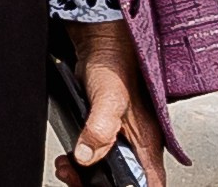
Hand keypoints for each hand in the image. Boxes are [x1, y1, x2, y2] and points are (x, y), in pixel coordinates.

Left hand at [55, 19, 166, 186]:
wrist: (98, 46)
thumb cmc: (114, 66)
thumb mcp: (108, 99)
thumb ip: (100, 129)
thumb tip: (86, 157)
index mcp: (147, 144)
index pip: (149, 184)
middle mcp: (137, 145)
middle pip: (125, 182)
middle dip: (98, 185)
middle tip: (75, 178)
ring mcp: (121, 139)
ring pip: (108, 172)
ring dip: (86, 176)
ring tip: (68, 169)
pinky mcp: (104, 132)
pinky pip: (96, 156)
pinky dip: (81, 163)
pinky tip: (69, 158)